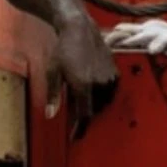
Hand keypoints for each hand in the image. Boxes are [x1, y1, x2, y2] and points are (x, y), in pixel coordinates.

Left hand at [45, 14, 118, 139]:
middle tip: (74, 114)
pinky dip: (103, 95)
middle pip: (94, 110)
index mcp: (83, 85)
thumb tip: (50, 115)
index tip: (75, 137)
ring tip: (83, 101)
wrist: (79, 29)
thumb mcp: (52, 71)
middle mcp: (99, 84)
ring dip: (94, 105)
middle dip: (84, 114)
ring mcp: (109, 78)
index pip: (84, 115)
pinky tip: (93, 90)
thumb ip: (53, 95)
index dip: (80, 129)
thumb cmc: (62, 50)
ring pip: (103, 102)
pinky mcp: (115, 72)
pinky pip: (111, 92)